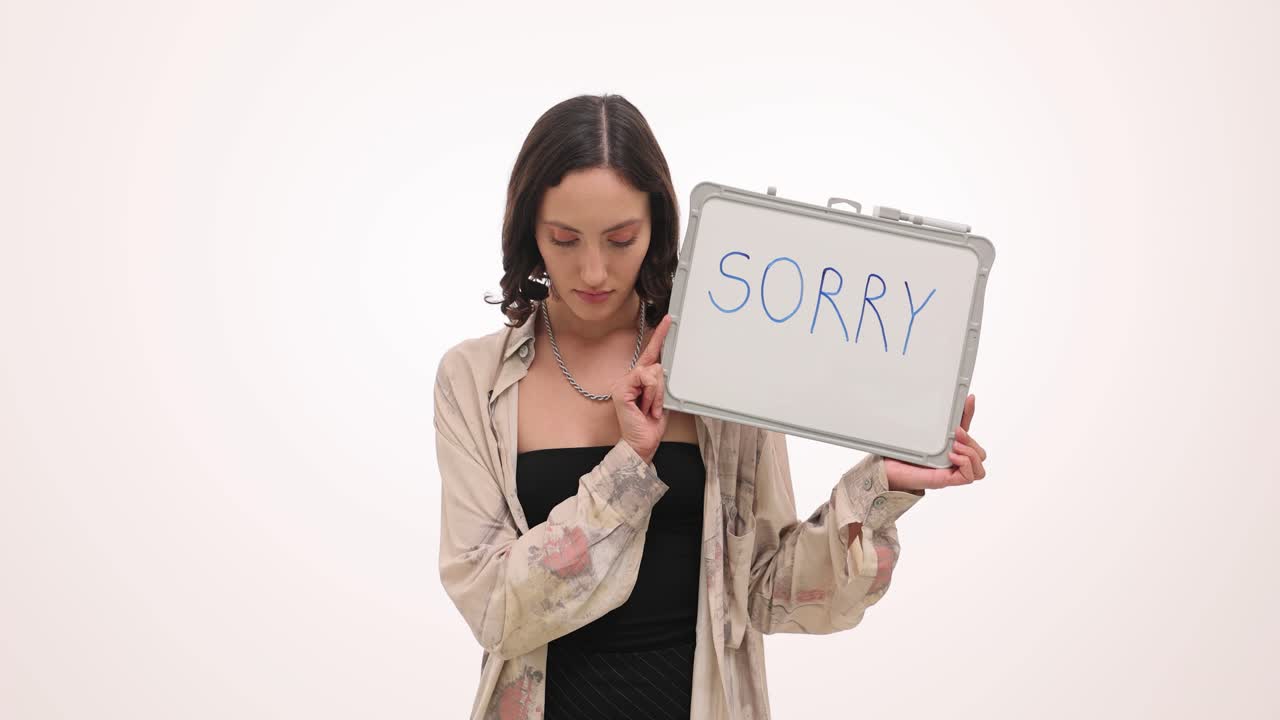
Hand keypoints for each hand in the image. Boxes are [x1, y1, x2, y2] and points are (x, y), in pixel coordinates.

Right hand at [612, 314, 673, 464]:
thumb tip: (664, 368)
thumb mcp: (663, 399)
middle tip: (654, 405)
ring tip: (650, 408)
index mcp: (641, 379)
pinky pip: (646, 379)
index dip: (659, 336)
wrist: (642, 443)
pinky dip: (652, 394)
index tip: (667, 321)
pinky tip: (645, 407)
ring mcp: (624, 382)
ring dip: (658, 394)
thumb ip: (663, 382)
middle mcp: (631, 377)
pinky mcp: (622, 389)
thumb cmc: (651, 424)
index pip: (652, 353)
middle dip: (661, 388)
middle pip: (656, 363)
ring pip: (654, 372)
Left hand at [884, 394, 987, 490]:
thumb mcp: (919, 435)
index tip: (969, 398)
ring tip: (955, 446)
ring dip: (971, 453)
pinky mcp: (947, 480)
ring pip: (979, 467)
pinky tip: (952, 456)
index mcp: (949, 448)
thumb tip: (933, 402)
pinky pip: (969, 476)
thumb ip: (930, 423)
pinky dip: (966, 464)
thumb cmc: (901, 456)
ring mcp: (951, 471)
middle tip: (957, 432)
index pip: (966, 432)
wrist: (888, 470)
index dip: (969, 414)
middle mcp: (953, 460)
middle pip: (979, 453)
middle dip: (972, 440)